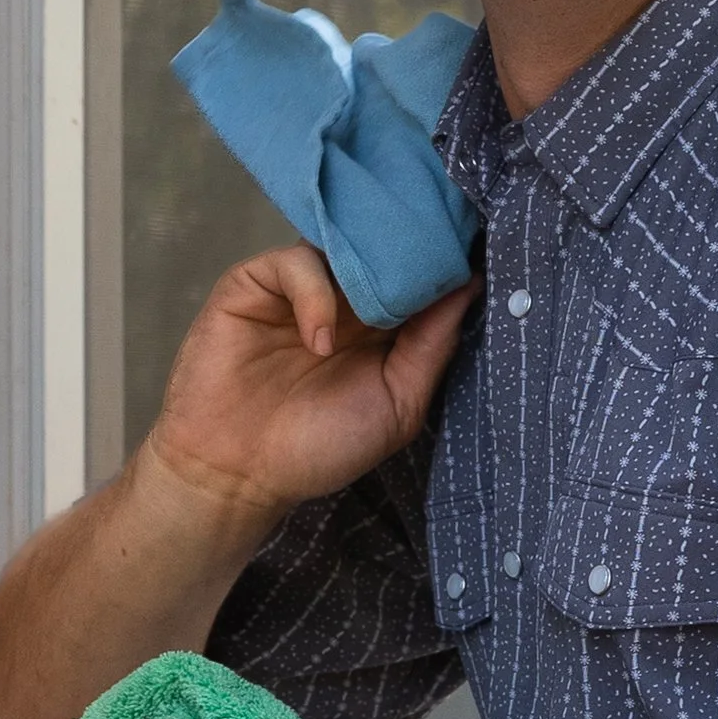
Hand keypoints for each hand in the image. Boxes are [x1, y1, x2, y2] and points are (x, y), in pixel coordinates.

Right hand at [145, 244, 474, 525]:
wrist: (237, 474)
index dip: (446, 260)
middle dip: (411, 247)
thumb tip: (472, 285)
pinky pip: (295, 262)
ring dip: (365, 269)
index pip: (421, 274)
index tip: (480, 249)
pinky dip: (315, 294)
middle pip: (384, 249)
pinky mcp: (253, 285)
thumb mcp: (399, 403)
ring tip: (372, 316)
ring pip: (341, 244)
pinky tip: (319, 341)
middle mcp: (345, 300)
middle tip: (437, 248)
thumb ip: (433, 345)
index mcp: (384, 325)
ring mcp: (299, 289)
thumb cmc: (320, 448)